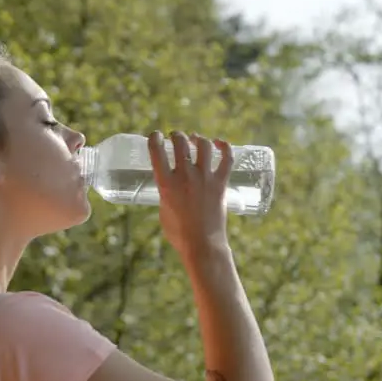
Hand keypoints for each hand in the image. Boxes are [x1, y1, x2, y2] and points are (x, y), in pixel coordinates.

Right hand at [147, 130, 232, 258]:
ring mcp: (205, 178)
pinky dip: (224, 147)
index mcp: (166, 184)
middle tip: (175, 137)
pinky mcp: (221, 184)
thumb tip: (169, 186)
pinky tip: (219, 143)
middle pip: (180, 142)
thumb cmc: (179, 233)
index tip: (156, 136)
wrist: (202, 245)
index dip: (154, 138)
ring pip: (203, 145)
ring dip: (197, 138)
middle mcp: (185, 176)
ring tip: (194, 139)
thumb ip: (165, 194)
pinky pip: (227, 158)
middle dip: (176, 135)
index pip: (156, 151)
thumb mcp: (163, 210)